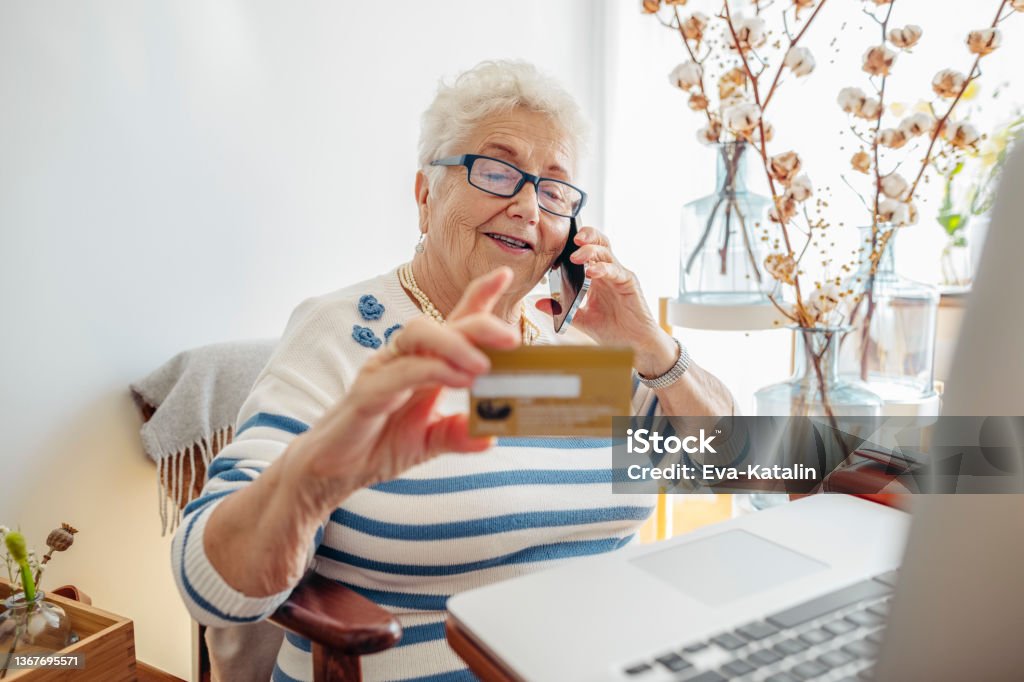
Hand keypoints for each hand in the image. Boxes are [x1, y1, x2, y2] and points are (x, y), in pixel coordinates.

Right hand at [296, 267, 520, 505]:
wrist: (334, 470)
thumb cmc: (378, 445)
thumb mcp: (429, 442)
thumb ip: (458, 434)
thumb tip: (492, 435)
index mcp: (425, 364)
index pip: (454, 323)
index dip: (478, 296)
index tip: (504, 275)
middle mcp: (405, 358)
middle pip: (442, 322)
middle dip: (479, 321)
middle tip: (512, 338)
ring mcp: (384, 370)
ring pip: (419, 334)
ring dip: (456, 344)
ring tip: (484, 366)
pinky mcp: (368, 392)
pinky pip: (402, 371)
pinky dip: (433, 372)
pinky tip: (458, 381)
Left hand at [537, 226, 676, 377]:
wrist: (634, 345)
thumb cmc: (612, 330)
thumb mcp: (581, 319)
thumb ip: (562, 309)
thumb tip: (538, 303)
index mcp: (595, 276)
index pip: (586, 250)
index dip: (573, 245)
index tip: (557, 247)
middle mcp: (607, 272)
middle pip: (599, 243)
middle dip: (586, 236)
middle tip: (572, 239)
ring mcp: (619, 275)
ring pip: (606, 252)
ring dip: (590, 251)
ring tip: (576, 257)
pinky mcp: (629, 283)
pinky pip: (616, 271)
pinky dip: (603, 269)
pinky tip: (591, 272)